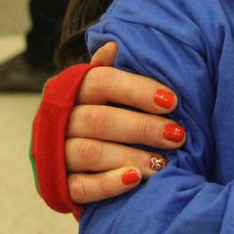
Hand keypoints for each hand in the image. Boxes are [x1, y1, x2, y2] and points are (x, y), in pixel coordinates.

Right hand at [64, 42, 185, 203]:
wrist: (73, 161)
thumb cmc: (102, 114)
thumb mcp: (106, 90)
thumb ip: (111, 70)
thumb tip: (115, 46)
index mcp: (72, 89)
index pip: (100, 81)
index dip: (136, 89)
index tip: (172, 101)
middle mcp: (59, 120)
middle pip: (99, 119)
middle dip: (143, 127)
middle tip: (177, 136)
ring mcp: (56, 154)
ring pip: (90, 152)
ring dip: (131, 157)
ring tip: (164, 164)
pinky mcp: (59, 187)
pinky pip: (80, 187)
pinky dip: (108, 184)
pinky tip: (134, 181)